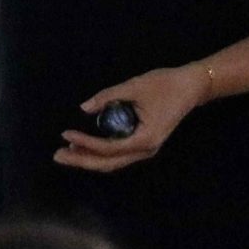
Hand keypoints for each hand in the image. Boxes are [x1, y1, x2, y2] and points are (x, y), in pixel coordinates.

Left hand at [55, 65, 208, 172]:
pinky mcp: (144, 144)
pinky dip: (101, 153)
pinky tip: (86, 146)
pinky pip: (119, 155)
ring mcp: (145, 150)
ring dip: (89, 159)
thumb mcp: (135, 86)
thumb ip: (108, 97)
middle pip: (108, 163)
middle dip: (82, 161)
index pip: (108, 148)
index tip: (66, 133)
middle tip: (57, 155)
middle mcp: (145, 150)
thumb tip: (84, 107)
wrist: (191, 87)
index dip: (85, 143)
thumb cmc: (165, 84)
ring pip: (113, 162)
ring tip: (68, 152)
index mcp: (145, 139)